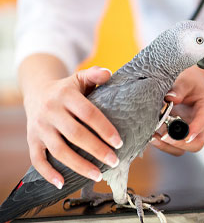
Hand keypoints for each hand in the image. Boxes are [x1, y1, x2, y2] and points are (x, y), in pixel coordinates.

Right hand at [23, 66, 122, 188]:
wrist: (37, 92)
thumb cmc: (66, 89)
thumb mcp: (79, 78)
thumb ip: (94, 75)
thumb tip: (109, 73)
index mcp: (66, 95)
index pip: (88, 114)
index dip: (105, 129)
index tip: (119, 143)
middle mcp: (51, 111)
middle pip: (76, 135)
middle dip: (97, 150)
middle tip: (114, 161)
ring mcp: (40, 127)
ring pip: (59, 150)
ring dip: (79, 166)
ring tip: (98, 175)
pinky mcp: (32, 140)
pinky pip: (37, 160)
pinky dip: (48, 173)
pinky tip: (62, 183)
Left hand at [151, 66, 203, 155]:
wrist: (187, 82)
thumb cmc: (188, 79)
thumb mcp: (186, 79)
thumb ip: (179, 87)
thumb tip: (170, 98)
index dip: (196, 128)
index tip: (185, 134)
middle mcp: (200, 124)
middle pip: (196, 143)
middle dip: (179, 142)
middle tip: (163, 135)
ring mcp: (188, 131)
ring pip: (182, 148)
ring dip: (167, 145)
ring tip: (152, 137)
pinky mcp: (176, 134)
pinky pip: (171, 146)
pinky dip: (160, 144)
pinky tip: (150, 135)